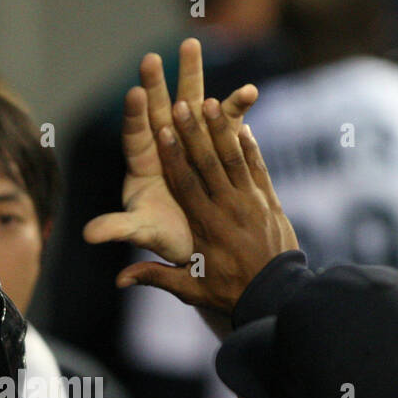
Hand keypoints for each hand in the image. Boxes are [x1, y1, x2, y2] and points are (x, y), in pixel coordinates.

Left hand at [83, 38, 257, 266]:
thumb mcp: (144, 231)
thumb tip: (88, 236)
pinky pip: (228, 121)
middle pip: (157, 109)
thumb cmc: (169, 236)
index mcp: (144, 163)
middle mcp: (165, 145)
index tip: (135, 94)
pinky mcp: (217, 143)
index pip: (135, 134)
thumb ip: (119, 228)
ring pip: (190, 103)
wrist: (203, 240)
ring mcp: (192, 140)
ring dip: (192, 75)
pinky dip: (237, 106)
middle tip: (150, 57)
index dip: (135, 115)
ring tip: (190, 43)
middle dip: (154, 83)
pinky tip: (249, 92)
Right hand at [118, 93, 297, 313]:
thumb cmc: (229, 292)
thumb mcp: (191, 288)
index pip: (187, 185)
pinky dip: (249, 146)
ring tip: (210, 102)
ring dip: (222, 128)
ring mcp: (252, 201)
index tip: (164, 131)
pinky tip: (242, 125)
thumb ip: (156, 277)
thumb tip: (120, 280)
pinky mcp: (270, 201)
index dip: (175, 156)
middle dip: (194, 132)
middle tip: (182, 104)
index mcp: (206, 226)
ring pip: (235, 158)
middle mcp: (229, 208)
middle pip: (209, 163)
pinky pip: (257, 167)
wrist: (277, 295)